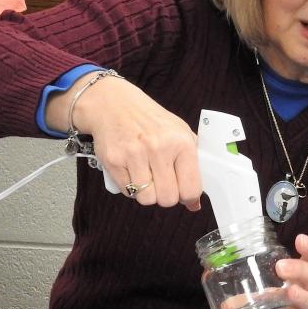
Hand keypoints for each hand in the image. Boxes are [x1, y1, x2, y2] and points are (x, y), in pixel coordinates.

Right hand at [72, 74, 201, 210]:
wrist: (114, 104)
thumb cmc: (150, 121)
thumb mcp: (179, 133)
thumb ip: (192, 167)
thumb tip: (194, 203)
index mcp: (181, 142)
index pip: (191, 188)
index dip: (187, 196)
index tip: (182, 192)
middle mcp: (159, 148)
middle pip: (167, 198)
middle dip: (165, 195)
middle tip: (162, 182)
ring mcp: (134, 154)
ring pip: (146, 199)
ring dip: (147, 192)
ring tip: (146, 174)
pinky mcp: (113, 161)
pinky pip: (127, 192)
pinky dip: (130, 186)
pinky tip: (131, 169)